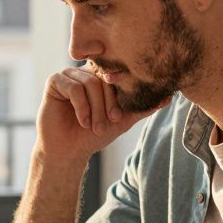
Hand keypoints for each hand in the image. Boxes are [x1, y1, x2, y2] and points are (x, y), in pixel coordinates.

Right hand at [37, 67, 162, 161]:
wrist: (69, 150)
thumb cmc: (94, 135)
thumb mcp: (123, 120)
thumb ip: (142, 107)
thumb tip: (169, 97)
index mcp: (101, 76)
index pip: (116, 73)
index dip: (120, 93)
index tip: (118, 116)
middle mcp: (85, 71)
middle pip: (104, 77)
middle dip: (108, 104)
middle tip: (108, 123)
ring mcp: (69, 74)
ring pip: (90, 83)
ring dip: (95, 109)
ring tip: (93, 126)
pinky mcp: (54, 82)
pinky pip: (73, 87)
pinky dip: (81, 107)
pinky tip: (81, 121)